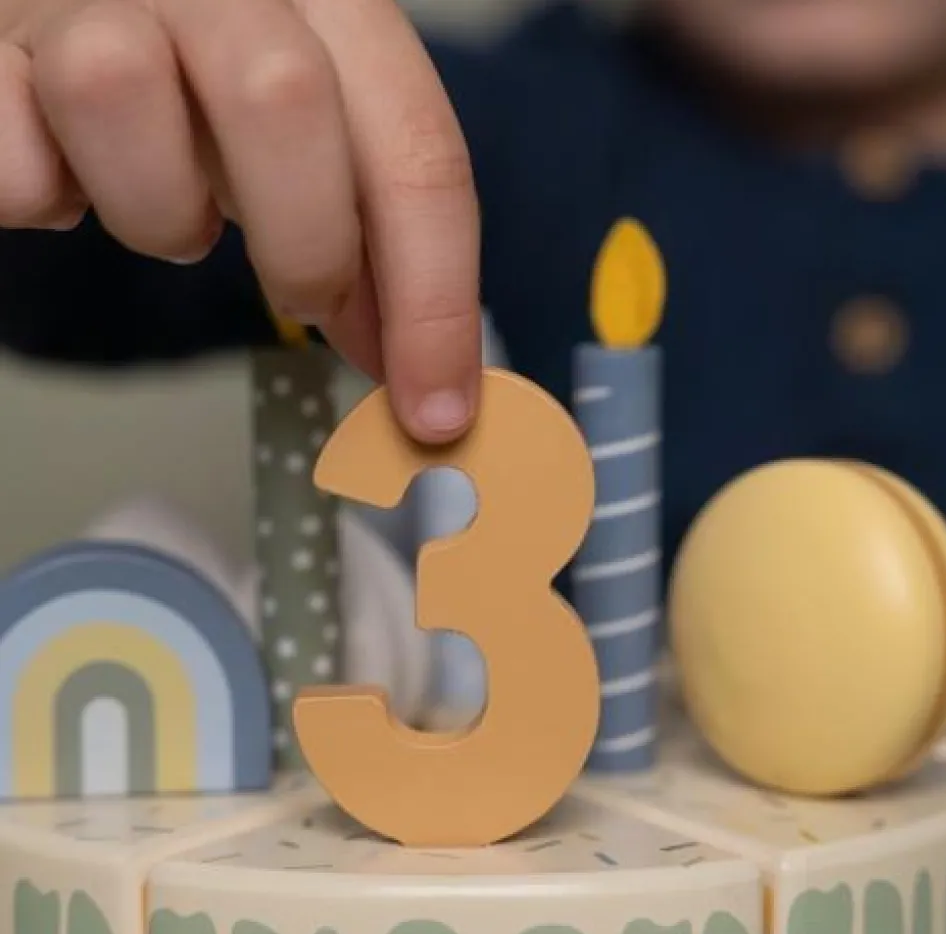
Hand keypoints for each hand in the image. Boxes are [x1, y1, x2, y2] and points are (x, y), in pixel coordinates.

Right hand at [0, 0, 480, 441]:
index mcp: (328, 2)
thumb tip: (406, 363)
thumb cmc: (207, 80)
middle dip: (307, 248)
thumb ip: (361, 232)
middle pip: (284, 99)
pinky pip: (11, 155)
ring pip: (121, 93)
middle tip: (304, 296)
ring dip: (159, 210)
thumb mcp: (310, 142)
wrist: (87, 2)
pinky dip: (39, 192)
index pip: (416, 150)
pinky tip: (60, 176)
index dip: (435, 302)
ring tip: (166, 206)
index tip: (435, 411)